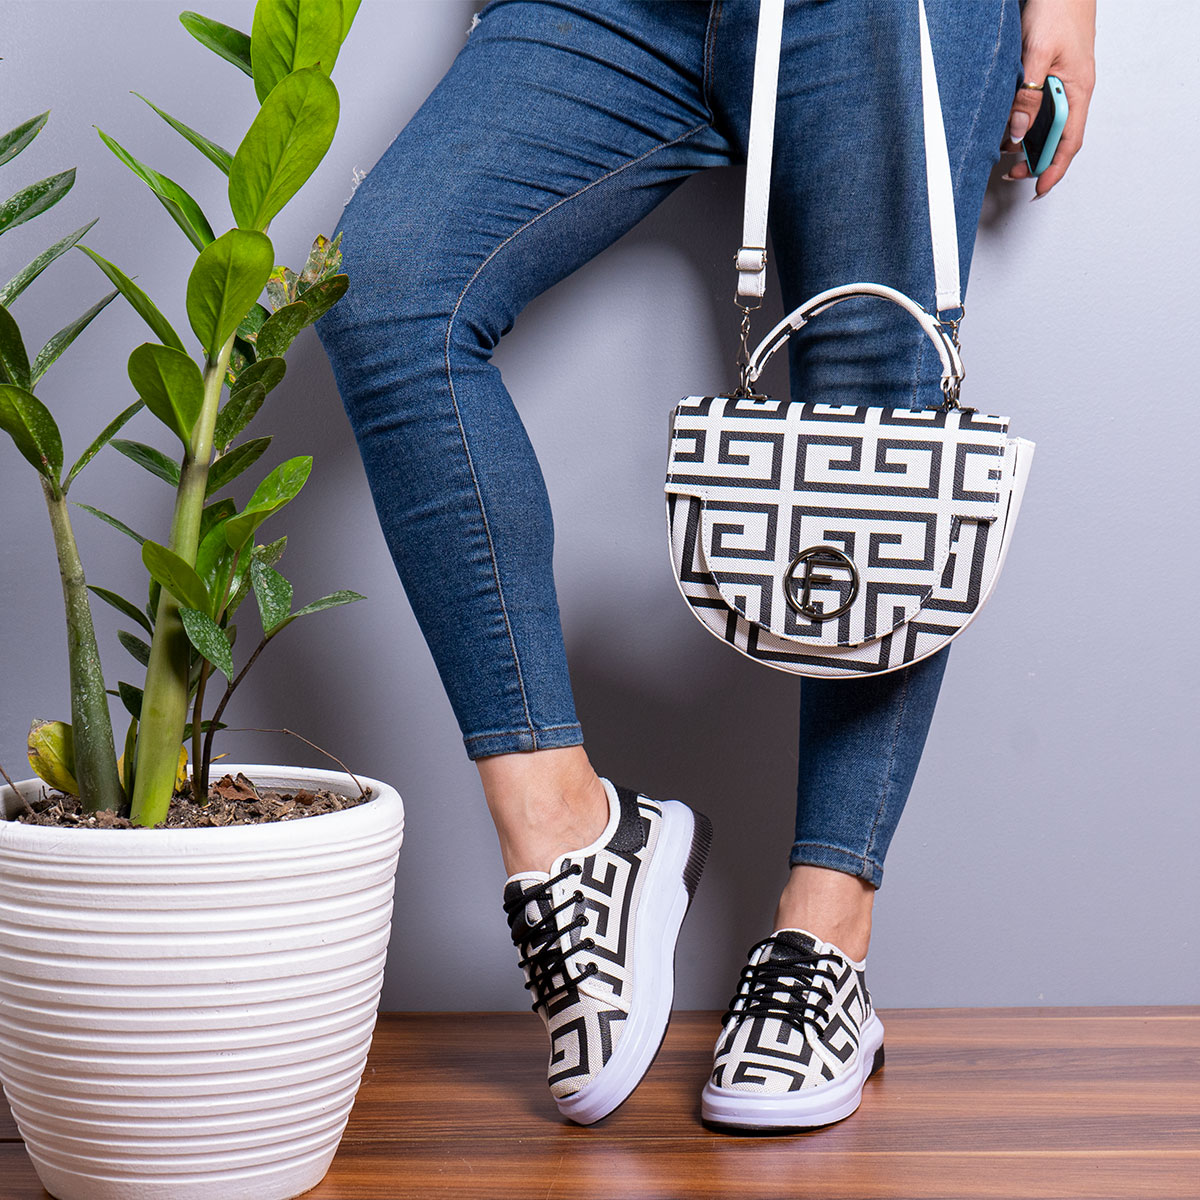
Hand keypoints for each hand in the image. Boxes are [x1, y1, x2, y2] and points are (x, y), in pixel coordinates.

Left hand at [1001, 0, 1095, 197]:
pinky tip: (1007, 124)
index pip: (1069, 141)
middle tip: (1009, 172)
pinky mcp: (1050, 75)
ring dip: (1026, 141)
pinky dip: (1024, 121)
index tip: (1039, 188)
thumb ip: (1028, 94)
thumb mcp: (1037, 53)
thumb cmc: (1058, 8)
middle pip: (1056, 138)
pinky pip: (1040, 107)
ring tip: (1002, 149)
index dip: (1055, 168)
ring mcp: (1063, 84)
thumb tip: (1017, 131)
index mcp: (1078, 89)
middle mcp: (1073, 91)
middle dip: (1034, 160)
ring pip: (1046, 124)